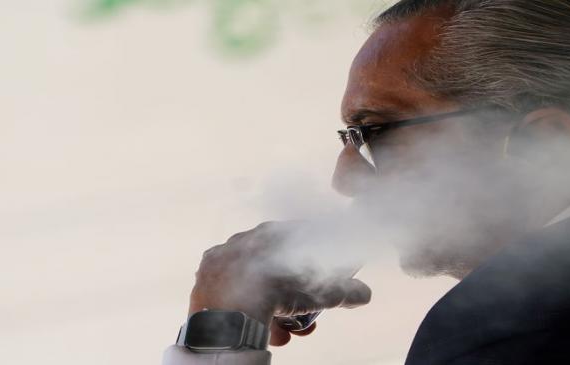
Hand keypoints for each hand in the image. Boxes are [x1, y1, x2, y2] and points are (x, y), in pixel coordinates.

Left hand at [189, 221, 371, 346]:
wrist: (234, 309)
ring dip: (267, 300)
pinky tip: (251, 316)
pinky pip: (228, 285)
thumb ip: (345, 291)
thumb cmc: (279, 292)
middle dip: (290, 291)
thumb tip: (364, 293)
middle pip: (274, 263)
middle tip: (299, 318)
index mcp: (275, 232)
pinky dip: (241, 299)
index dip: (312, 263)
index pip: (300, 238)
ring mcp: (223, 253)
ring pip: (250, 277)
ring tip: (278, 327)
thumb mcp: (321, 293)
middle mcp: (247, 237)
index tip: (317, 282)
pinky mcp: (205, 272)